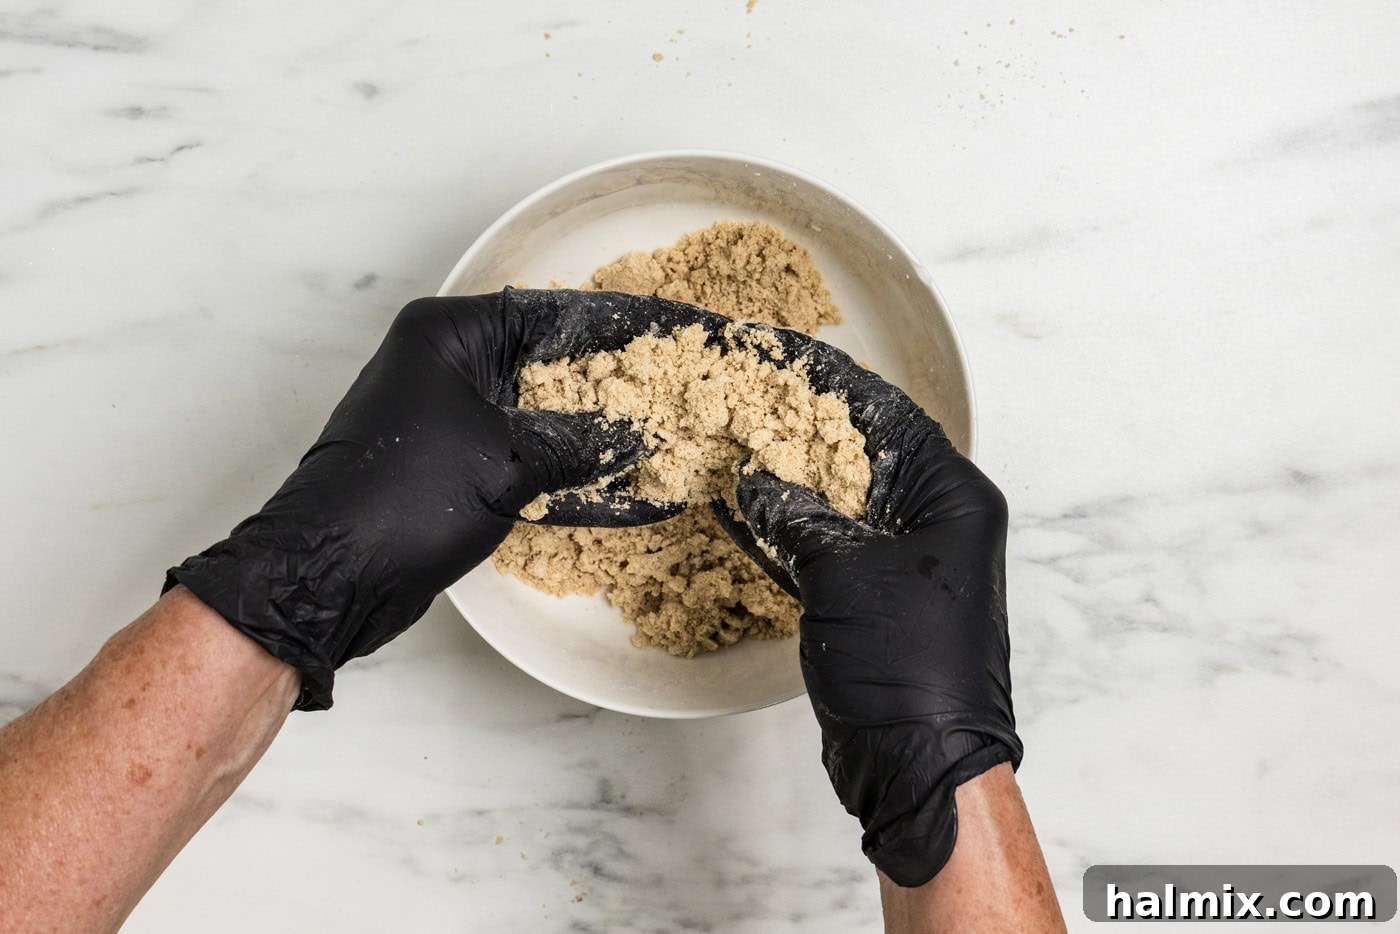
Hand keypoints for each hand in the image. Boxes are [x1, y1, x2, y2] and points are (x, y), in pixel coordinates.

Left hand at [165, 288, 703, 709]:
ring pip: (532, 408)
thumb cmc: (407, 499)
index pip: (549, 313)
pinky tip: (609, 479)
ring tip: (654, 431)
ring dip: (585, 426)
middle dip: (605, 379)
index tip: (668, 334)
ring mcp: (440, 414)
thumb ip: (581, 442)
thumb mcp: (510, 463)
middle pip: (543, 360)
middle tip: (671, 386)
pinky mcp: (444, 461)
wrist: (332, 576)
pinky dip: (557, 462)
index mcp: (447, 334)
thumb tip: (637, 434)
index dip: (612, 327)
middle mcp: (441, 362)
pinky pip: (515, 449)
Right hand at [713, 327, 1022, 886]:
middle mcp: (936, 523)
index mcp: (954, 501)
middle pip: (863, 455)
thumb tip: (758, 480)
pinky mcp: (872, 599)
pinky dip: (786, 526)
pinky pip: (825, 544)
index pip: (892, 419)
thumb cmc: (907, 667)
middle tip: (747, 394)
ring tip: (733, 438)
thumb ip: (799, 516)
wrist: (918, 766)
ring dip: (789, 477)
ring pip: (839, 500)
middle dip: (803, 428)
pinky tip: (741, 506)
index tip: (788, 357)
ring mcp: (904, 564)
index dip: (836, 386)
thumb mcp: (846, 573)